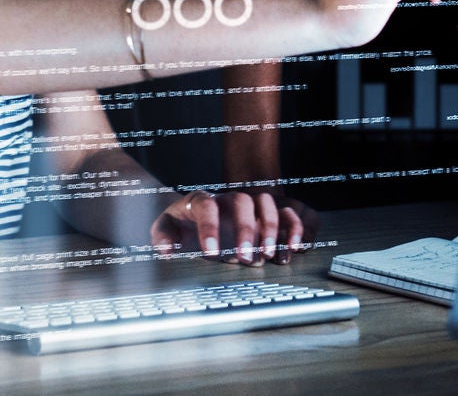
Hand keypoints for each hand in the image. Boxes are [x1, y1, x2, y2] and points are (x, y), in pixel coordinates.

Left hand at [150, 189, 318, 264]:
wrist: (195, 219)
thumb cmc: (182, 226)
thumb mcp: (166, 229)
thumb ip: (162, 236)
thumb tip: (166, 249)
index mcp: (200, 200)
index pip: (206, 206)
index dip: (209, 228)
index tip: (212, 253)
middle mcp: (227, 199)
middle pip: (242, 201)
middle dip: (246, 229)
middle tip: (246, 257)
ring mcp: (249, 206)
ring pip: (267, 204)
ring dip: (272, 229)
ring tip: (273, 256)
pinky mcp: (267, 216)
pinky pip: (288, 213)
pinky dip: (295, 228)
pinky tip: (295, 249)